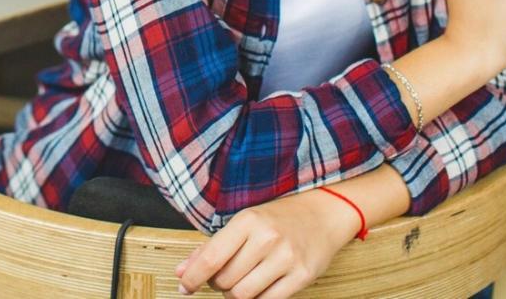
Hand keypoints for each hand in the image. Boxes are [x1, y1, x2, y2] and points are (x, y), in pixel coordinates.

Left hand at [177, 190, 359, 297]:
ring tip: (240, 282)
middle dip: (217, 284)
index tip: (184, 287)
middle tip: (223, 276)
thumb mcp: (243, 223)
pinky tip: (258, 287)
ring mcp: (286, 258)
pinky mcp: (302, 276)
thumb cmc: (278, 219)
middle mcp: (267, 238)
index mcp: (247, 221)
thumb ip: (211, 247)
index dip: (192, 277)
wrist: (323, 215)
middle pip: (225, 280)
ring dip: (235, 295)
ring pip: (244, 295)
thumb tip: (182, 271)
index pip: (211, 258)